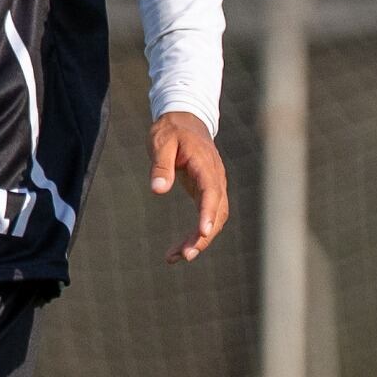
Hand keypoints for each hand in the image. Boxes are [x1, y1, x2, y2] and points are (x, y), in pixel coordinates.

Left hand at [149, 110, 227, 263]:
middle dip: (204, 235)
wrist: (185, 120)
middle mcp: (215, 178)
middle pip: (218, 211)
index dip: (208, 212)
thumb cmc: (171, 130)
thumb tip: (158, 190)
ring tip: (177, 257)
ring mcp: (213, 186)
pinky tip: (177, 250)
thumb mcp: (160, 142)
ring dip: (200, 239)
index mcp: (205, 164)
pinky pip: (206, 217)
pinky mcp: (206, 192)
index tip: (203, 232)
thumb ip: (160, 165)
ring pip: (215, 219)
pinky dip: (196, 235)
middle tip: (186, 254)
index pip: (211, 192)